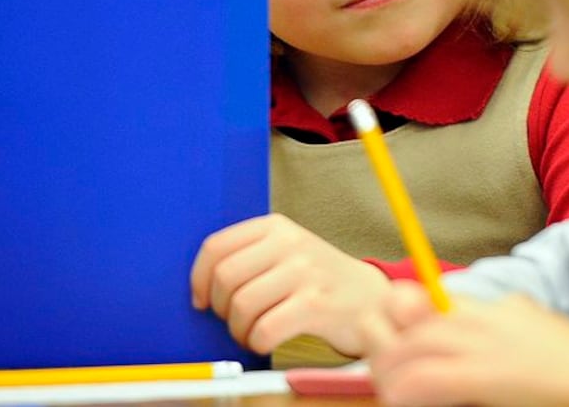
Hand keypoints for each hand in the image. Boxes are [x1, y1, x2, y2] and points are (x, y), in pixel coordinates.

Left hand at [189, 213, 389, 355]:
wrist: (369, 298)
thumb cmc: (318, 280)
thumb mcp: (286, 252)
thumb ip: (248, 256)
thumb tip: (199, 286)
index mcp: (275, 226)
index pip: (216, 247)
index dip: (198, 279)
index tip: (201, 300)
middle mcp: (290, 243)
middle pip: (225, 277)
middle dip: (221, 308)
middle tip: (234, 320)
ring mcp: (305, 272)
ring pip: (242, 305)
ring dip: (238, 330)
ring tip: (250, 333)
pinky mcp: (317, 304)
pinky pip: (265, 329)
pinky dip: (257, 342)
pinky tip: (265, 340)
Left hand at [364, 282, 568, 406]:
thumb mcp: (539, 326)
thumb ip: (513, 317)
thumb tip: (506, 310)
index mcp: (497, 307)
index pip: (436, 297)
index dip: (405, 315)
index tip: (395, 336)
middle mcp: (484, 319)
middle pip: (414, 318)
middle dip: (390, 344)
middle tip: (382, 369)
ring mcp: (482, 345)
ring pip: (412, 347)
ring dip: (391, 370)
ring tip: (387, 390)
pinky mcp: (483, 376)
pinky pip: (427, 379)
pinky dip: (406, 390)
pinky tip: (401, 400)